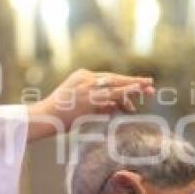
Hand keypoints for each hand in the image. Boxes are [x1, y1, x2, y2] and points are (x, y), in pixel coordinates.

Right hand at [26, 69, 154, 141]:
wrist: (44, 117)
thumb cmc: (60, 114)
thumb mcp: (80, 105)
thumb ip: (98, 104)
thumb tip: (116, 107)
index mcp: (82, 76)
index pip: (108, 78)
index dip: (125, 82)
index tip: (140, 84)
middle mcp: (85, 79)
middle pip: (115, 78)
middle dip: (134, 82)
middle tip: (151, 83)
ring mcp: (86, 87)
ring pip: (114, 85)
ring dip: (132, 86)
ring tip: (148, 87)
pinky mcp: (87, 97)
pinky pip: (109, 95)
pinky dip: (123, 93)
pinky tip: (134, 93)